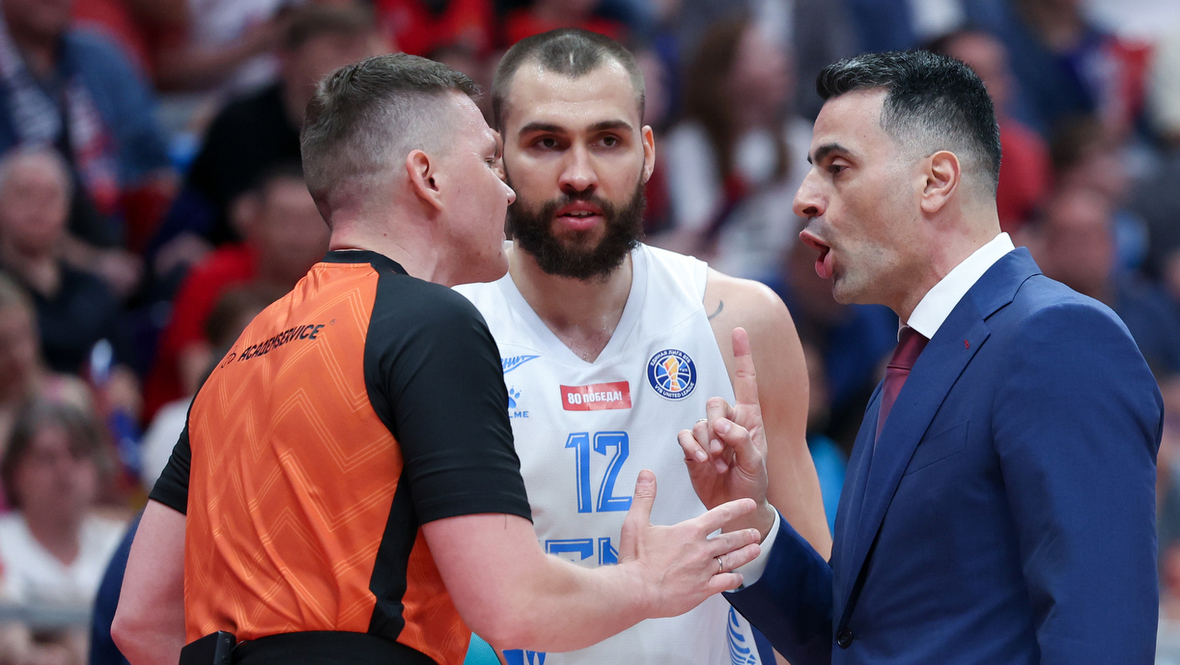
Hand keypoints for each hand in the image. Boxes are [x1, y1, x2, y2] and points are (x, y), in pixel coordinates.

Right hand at [618, 470, 760, 618]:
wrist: (636, 590)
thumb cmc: (636, 559)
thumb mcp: (636, 522)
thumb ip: (644, 496)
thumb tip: (647, 475)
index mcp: (690, 532)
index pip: (720, 515)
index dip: (737, 508)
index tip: (749, 504)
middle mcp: (701, 551)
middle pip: (730, 540)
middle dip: (745, 535)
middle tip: (755, 533)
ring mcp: (704, 571)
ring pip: (732, 560)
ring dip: (745, 554)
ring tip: (756, 550)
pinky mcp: (702, 590)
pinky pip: (725, 583)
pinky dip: (734, 580)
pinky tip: (738, 578)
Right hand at [677, 327, 775, 539]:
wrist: (736, 507)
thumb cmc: (753, 483)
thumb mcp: (756, 463)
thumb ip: (742, 442)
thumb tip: (722, 425)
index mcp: (750, 419)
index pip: (745, 382)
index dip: (742, 357)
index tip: (739, 332)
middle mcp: (728, 422)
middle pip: (714, 402)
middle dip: (716, 423)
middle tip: (722, 449)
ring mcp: (709, 435)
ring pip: (699, 422)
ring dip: (706, 441)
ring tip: (716, 462)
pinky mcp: (693, 449)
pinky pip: (685, 436)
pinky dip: (691, 446)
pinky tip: (701, 461)